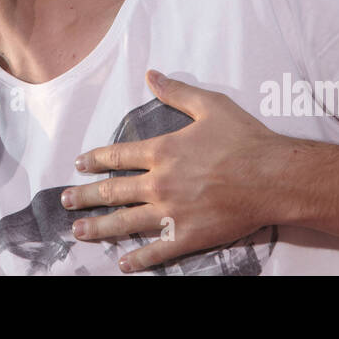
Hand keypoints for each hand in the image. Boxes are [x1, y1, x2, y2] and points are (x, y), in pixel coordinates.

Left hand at [59, 70, 294, 271]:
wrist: (273, 176)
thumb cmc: (244, 139)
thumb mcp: (209, 105)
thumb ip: (176, 92)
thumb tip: (151, 75)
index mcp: (162, 151)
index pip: (117, 156)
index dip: (94, 160)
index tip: (79, 165)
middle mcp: (159, 182)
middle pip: (112, 191)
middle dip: (85, 196)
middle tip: (65, 200)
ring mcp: (171, 211)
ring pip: (124, 221)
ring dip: (98, 227)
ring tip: (77, 230)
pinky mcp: (188, 235)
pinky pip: (156, 250)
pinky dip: (137, 258)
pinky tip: (122, 263)